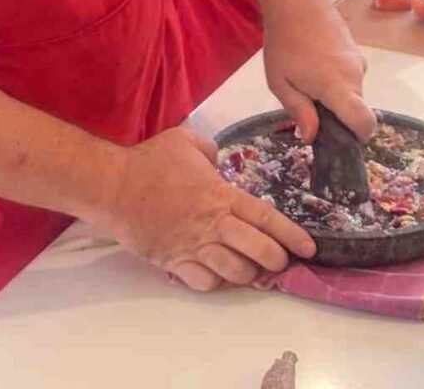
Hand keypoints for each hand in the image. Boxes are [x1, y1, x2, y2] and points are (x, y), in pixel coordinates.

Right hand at [105, 127, 315, 291]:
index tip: (309, 247)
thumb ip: (211, 149)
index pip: (265, 218)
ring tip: (253, 270)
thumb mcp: (186, 140)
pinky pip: (205, 282)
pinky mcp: (175, 262)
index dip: (291, 234)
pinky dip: (217, 282)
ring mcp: (194, 246)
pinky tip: (220, 274)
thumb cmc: (150, 161)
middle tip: (282, 261)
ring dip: (249, 274)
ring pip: (234, 272)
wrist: (114, 187)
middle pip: (257, 251)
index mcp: (220, 194)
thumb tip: (220, 160)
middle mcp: (212, 224)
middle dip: (276, 260)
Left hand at [262, 0, 375, 143]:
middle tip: (310, 105)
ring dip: (336, 92)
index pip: (364, 121)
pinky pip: (350, 72)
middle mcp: (355, 74)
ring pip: (353, 88)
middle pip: (356, 106)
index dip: (360, 136)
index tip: (345, 139)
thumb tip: (312, 136)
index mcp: (338, 87)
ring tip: (307, 78)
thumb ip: (299, 111)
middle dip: (338, 112)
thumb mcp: (281, 83)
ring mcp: (358, 59)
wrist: (295, 2)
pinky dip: (337, 76)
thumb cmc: (283, 44)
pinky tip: (315, 64)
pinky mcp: (355, 48)